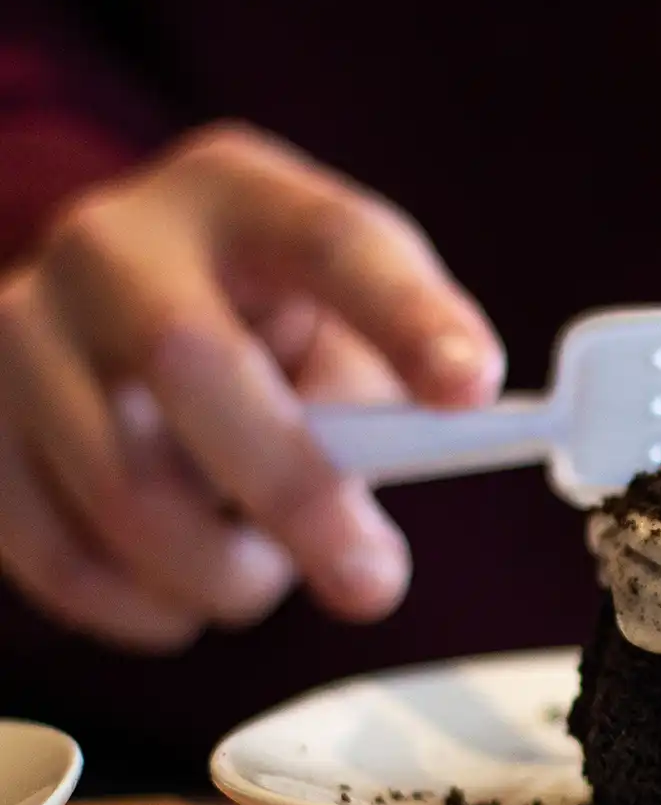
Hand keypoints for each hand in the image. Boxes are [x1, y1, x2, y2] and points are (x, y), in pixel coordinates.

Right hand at [0, 122, 503, 651]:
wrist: (113, 327)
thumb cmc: (267, 339)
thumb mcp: (344, 334)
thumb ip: (380, 404)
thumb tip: (362, 545)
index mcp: (241, 197)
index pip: (333, 242)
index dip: (407, 319)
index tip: (472, 389)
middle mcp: (114, 244)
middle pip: (192, 362)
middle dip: (297, 496)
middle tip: (370, 583)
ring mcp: (21, 327)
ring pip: (122, 486)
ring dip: (221, 572)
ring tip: (262, 574)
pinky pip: (56, 552)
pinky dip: (142, 608)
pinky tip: (184, 600)